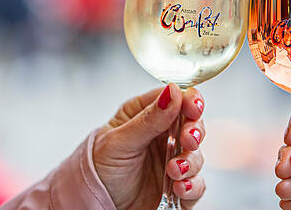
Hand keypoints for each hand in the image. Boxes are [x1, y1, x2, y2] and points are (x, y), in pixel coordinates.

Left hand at [92, 84, 205, 209]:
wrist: (93, 203)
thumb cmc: (98, 167)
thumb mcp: (119, 141)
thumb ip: (149, 119)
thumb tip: (173, 92)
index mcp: (146, 114)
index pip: (176, 98)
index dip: (190, 100)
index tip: (194, 108)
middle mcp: (162, 134)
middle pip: (192, 124)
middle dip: (195, 131)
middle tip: (188, 140)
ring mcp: (171, 159)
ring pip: (196, 154)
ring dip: (190, 162)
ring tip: (174, 171)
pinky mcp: (178, 184)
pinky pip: (197, 183)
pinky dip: (193, 185)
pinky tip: (181, 187)